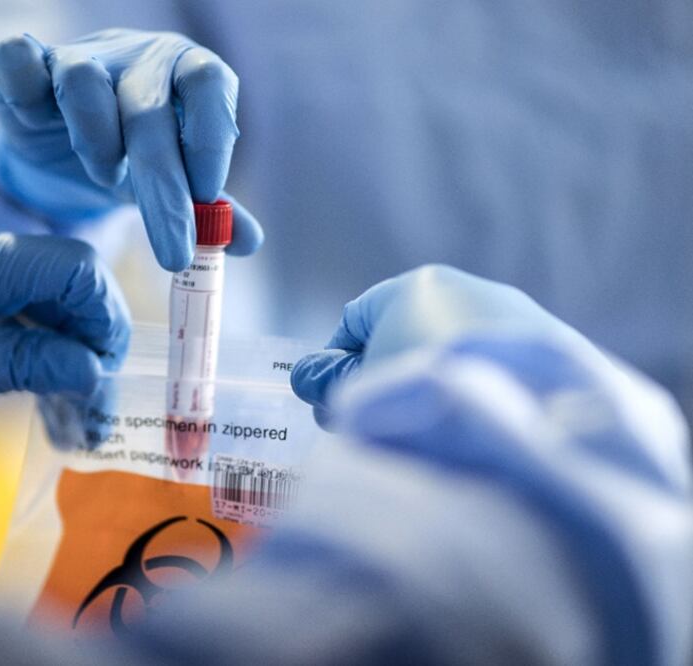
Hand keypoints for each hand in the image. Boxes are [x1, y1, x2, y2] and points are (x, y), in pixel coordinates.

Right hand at [0, 29, 263, 270]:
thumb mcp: (176, 183)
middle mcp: (136, 57)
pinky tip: (36, 119)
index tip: (206, 198)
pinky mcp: (26, 64)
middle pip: (148, 109)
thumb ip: (212, 209)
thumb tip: (247, 241)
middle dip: (163, 186)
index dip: (210, 138)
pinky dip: (23, 81)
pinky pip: (16, 56)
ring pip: (82, 80)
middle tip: (173, 252)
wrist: (64, 141)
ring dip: (95, 140)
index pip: (208, 83)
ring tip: (105, 176)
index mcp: (184, 72)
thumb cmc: (133, 156)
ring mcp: (77, 56)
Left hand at [0, 214, 129, 445]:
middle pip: (61, 289)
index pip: (74, 269)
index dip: (104, 322)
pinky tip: (33, 400)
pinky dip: (23, 355)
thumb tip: (94, 369)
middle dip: (88, 351)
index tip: (107, 381)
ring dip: (58, 360)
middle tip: (94, 421)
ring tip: (71, 426)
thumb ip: (22, 360)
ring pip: (34, 308)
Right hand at [290, 264, 581, 424]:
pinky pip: (500, 371)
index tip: (334, 407)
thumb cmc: (428, 403)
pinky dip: (484, 397)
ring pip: (455, 353)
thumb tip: (309, 378)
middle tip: (383, 427)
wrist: (542, 424)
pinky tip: (480, 436)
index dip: (335, 367)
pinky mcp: (560, 350)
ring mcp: (519, 318)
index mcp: (414, 287)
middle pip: (406, 335)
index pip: (353, 323)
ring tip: (435, 439)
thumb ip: (325, 383)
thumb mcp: (358, 395)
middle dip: (390, 378)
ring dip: (438, 390)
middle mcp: (471, 288)